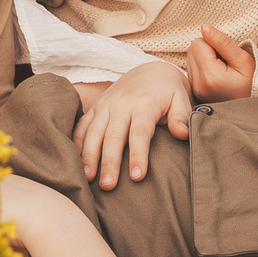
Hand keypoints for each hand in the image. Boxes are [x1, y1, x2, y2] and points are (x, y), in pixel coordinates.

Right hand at [73, 59, 190, 189]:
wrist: (151, 70)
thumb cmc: (168, 92)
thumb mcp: (181, 99)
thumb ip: (181, 117)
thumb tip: (182, 134)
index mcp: (144, 104)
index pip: (140, 132)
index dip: (138, 155)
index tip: (137, 177)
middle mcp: (121, 104)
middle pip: (113, 136)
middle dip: (109, 162)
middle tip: (108, 186)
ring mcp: (105, 106)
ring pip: (93, 132)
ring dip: (89, 156)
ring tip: (88, 179)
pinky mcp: (95, 108)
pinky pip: (81, 125)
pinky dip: (76, 143)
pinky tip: (75, 163)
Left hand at [186, 25, 256, 100]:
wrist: (253, 107)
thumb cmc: (252, 82)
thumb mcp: (243, 60)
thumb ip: (222, 42)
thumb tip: (204, 27)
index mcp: (210, 77)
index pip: (198, 43)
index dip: (213, 43)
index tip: (226, 56)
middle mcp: (198, 85)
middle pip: (192, 49)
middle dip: (207, 50)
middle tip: (224, 62)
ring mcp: (195, 90)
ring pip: (190, 57)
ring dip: (204, 58)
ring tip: (221, 69)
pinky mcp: (194, 91)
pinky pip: (191, 68)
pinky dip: (202, 67)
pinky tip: (216, 76)